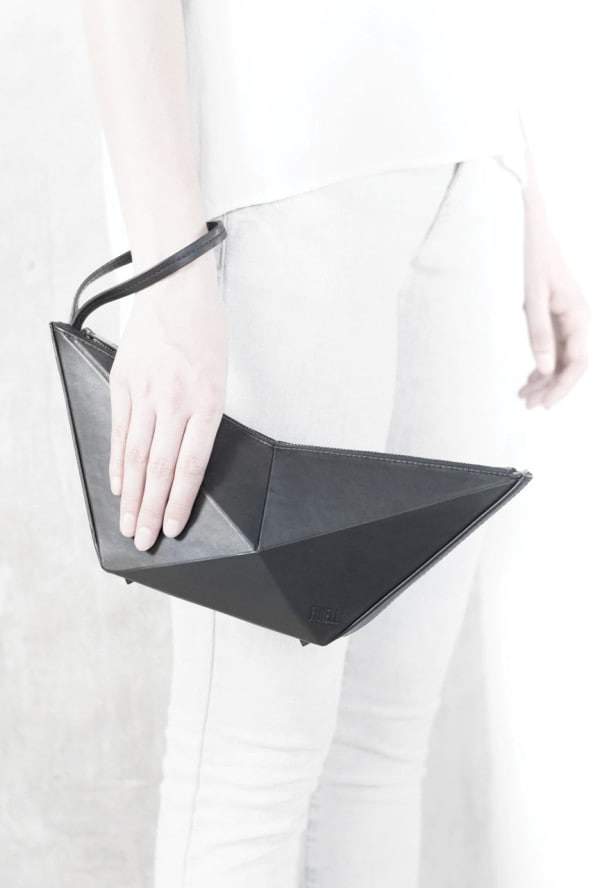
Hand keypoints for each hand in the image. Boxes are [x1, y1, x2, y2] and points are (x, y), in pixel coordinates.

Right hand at [108, 249, 226, 550]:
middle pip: (159, 468)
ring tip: (127, 524)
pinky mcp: (123, 383)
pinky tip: (117, 486)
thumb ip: (203, 421)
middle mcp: (175, 402)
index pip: (191, 465)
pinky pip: (119, 431)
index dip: (179, 501)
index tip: (172, 528)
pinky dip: (117, 463)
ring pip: (135, 456)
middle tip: (143, 541)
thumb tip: (185, 465)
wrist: (176, 291)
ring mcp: (145, 393)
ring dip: (130, 496)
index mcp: (206, 403)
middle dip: (151, 511)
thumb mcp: (218, 380)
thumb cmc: (205, 335)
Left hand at [519, 170, 591, 409]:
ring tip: (523, 397)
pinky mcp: (556, 315)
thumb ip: (538, 333)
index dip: (562, 387)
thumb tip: (544, 370)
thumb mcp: (532, 296)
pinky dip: (541, 364)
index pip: (577, 362)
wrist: (535, 228)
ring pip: (561, 357)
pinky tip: (528, 378)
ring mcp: (568, 318)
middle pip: (570, 364)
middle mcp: (578, 319)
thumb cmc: (533, 258)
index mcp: (578, 315)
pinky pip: (554, 347)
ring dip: (545, 379)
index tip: (544, 405)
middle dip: (551, 387)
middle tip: (527, 406)